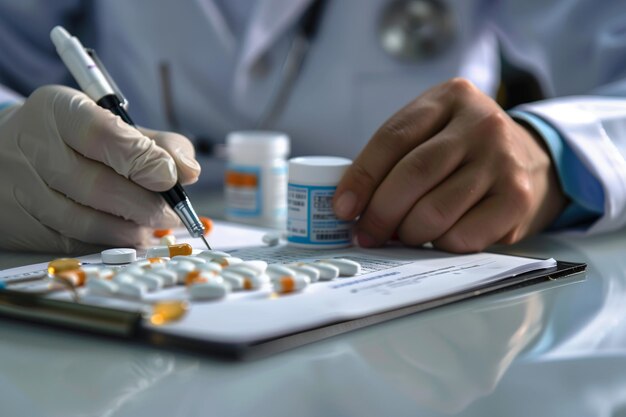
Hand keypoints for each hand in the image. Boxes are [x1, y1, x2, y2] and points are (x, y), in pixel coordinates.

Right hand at [0, 85, 200, 252]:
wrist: (3, 153)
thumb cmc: (70, 138)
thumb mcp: (109, 124)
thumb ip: (154, 144)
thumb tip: (189, 171)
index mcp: (58, 110)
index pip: (103, 134)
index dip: (144, 159)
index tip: (174, 178)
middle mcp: (32, 146)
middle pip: (97, 185)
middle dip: (146, 204)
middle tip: (173, 213)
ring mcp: (19, 188)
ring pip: (83, 221)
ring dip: (129, 229)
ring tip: (152, 226)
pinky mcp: (17, 223)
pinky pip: (70, 242)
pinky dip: (107, 242)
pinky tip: (125, 235)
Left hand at [333, 78, 567, 252]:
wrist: (533, 159)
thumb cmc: (464, 151)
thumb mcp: (433, 133)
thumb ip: (396, 157)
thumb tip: (351, 206)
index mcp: (449, 98)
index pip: (392, 138)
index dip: (361, 178)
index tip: (342, 208)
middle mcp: (480, 123)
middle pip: (413, 174)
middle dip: (380, 212)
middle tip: (366, 233)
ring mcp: (503, 160)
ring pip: (435, 210)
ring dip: (408, 233)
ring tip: (403, 235)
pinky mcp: (517, 198)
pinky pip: (462, 235)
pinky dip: (440, 245)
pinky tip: (438, 238)